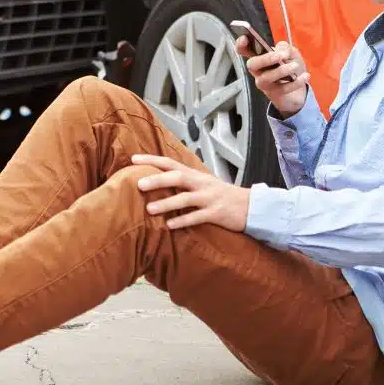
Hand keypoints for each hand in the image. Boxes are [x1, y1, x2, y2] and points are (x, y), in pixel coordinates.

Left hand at [131, 154, 249, 230]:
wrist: (250, 206)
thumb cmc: (221, 195)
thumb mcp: (202, 184)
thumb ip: (183, 182)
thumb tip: (157, 181)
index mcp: (195, 175)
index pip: (170, 163)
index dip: (152, 160)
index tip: (133, 159)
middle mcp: (201, 183)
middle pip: (178, 177)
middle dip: (158, 180)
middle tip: (138, 184)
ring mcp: (209, 198)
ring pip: (185, 198)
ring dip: (167, 203)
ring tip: (149, 209)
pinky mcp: (216, 213)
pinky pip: (197, 217)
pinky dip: (183, 221)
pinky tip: (170, 226)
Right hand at [236, 37, 309, 117]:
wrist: (298, 92)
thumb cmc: (290, 69)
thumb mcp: (291, 54)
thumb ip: (286, 48)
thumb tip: (281, 48)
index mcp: (259, 57)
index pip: (244, 50)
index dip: (241, 45)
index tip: (245, 38)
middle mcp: (258, 71)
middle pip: (252, 64)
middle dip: (265, 59)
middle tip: (280, 56)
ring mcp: (265, 83)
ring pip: (266, 78)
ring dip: (281, 71)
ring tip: (295, 66)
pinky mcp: (274, 94)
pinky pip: (282, 88)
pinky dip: (295, 82)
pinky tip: (305, 76)